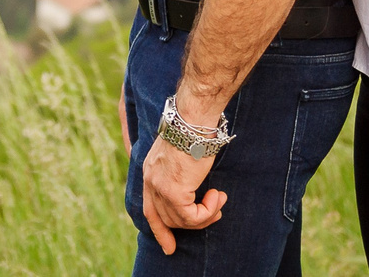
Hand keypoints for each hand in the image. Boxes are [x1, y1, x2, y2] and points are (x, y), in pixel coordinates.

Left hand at [140, 126, 225, 253]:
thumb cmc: (193, 131)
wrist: (194, 121)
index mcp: (150, 172)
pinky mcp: (173, 192)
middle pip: (166, 219)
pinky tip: (217, 196)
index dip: (159, 230)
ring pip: (182, 221)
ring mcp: (159, 188)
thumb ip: (178, 172)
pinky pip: (192, 217)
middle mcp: (150, 181)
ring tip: (219, 199)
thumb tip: (191, 190)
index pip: (149, 210)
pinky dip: (208, 212)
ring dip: (206, 215)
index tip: (169, 247)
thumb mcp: (180, 154)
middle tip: (214, 213)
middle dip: (191, 225)